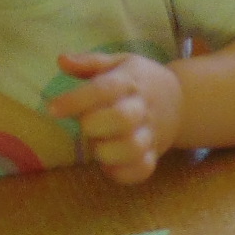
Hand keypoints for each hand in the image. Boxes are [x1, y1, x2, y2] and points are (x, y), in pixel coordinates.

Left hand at [47, 52, 181, 183]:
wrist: (181, 101)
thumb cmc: (139, 81)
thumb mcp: (119, 63)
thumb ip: (89, 63)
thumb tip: (61, 60)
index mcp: (129, 81)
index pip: (103, 89)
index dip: (76, 100)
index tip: (53, 109)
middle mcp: (142, 108)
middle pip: (122, 118)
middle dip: (94, 126)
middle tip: (85, 127)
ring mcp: (150, 133)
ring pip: (132, 148)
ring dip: (107, 152)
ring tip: (98, 146)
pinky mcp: (154, 154)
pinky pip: (142, 170)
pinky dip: (122, 173)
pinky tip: (109, 165)